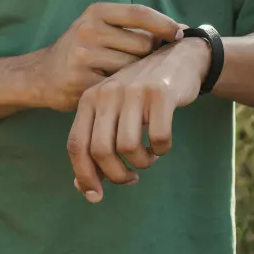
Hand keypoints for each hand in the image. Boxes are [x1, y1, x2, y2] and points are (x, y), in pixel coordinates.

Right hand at [32, 3, 188, 112]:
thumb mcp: (98, 27)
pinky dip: (125, 91)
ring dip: (138, 75)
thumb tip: (179, 30)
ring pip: (135, 67)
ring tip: (128, 77)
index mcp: (96, 12)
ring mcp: (84, 56)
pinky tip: (117, 91)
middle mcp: (89, 30)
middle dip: (150, 55)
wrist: (41, 75)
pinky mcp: (84, 82)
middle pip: (144, 44)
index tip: (179, 34)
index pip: (139, 13)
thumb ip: (132, 28)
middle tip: (144, 64)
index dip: (164, 24)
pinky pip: (121, 87)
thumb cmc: (80, 49)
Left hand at [67, 37, 211, 203]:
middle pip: (101, 151)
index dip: (83, 174)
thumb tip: (82, 187)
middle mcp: (107, 93)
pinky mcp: (161, 94)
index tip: (95, 196)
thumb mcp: (113, 114)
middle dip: (116, 175)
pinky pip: (158, 138)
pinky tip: (162, 144)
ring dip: (142, 163)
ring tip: (148, 156)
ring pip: (128, 148)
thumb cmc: (140, 95)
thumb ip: (96, 145)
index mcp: (89, 99)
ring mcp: (133, 92)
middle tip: (130, 176)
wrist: (177, 58)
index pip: (76, 144)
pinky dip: (161, 149)